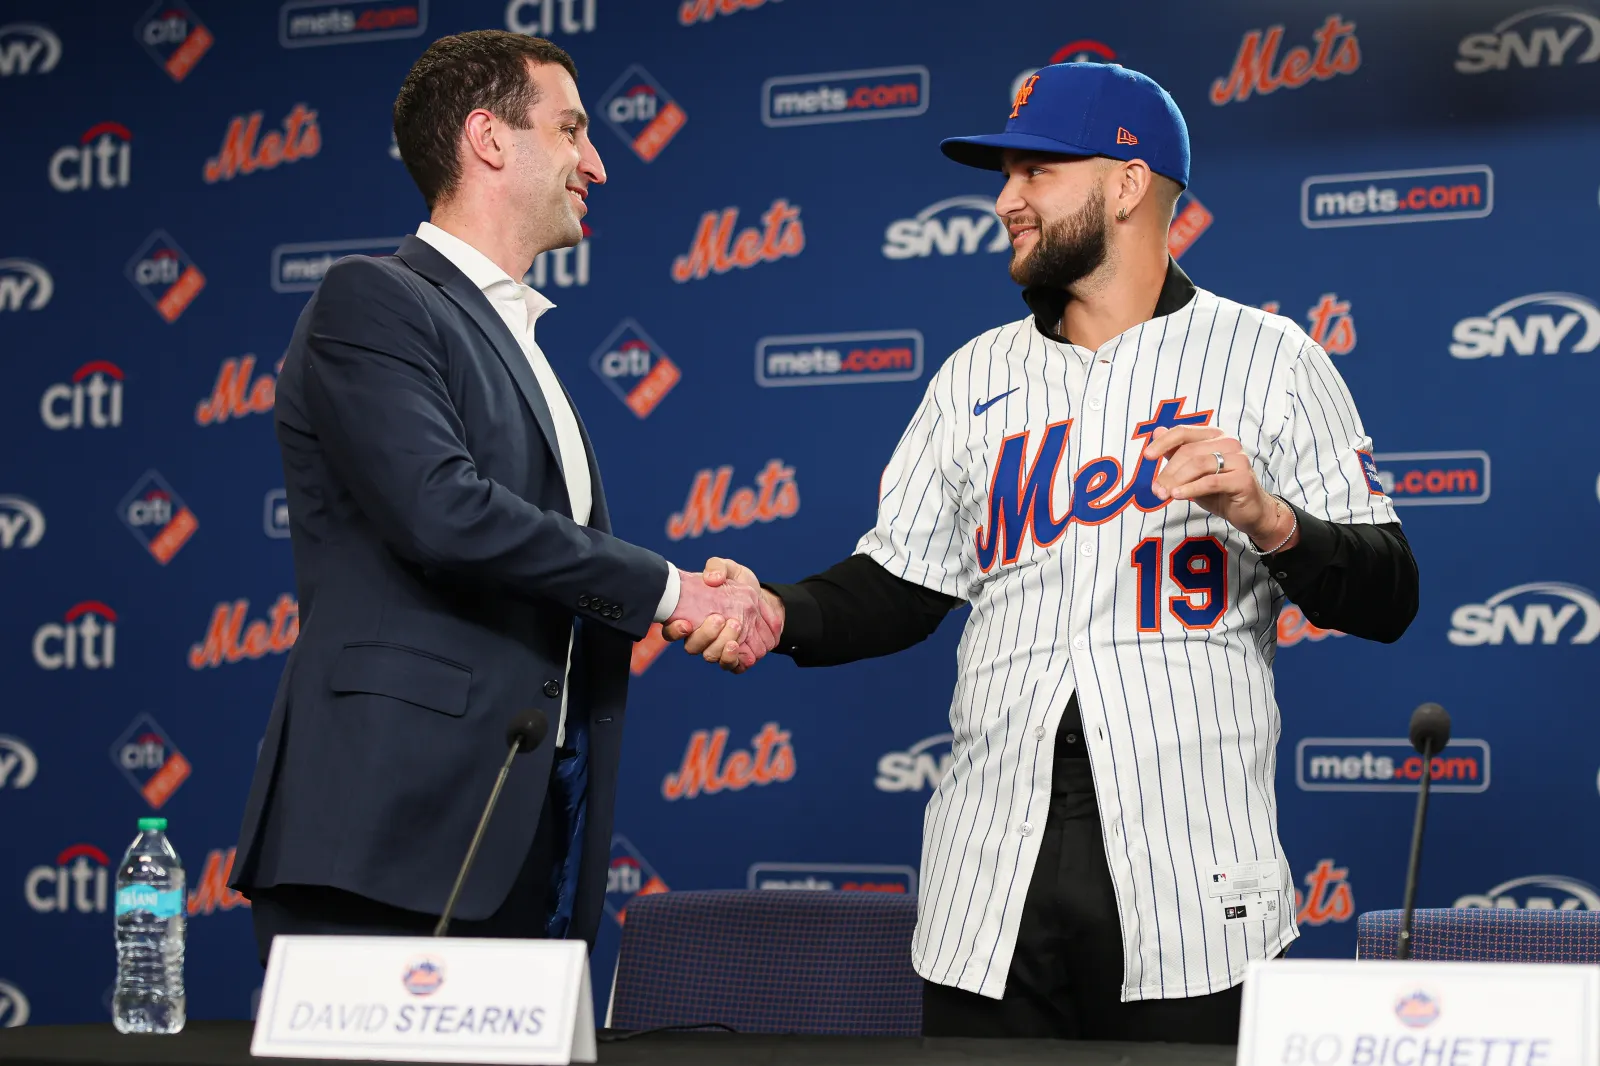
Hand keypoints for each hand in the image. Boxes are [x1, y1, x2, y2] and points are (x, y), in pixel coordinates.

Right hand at [663, 558, 784, 672]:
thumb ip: (717, 567)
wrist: (764, 602)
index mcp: (690, 616)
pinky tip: (736, 645)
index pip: (671, 630)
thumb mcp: (729, 569)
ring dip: (720, 644)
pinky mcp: (734, 658)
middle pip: (691, 646)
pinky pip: (729, 666)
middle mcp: (700, 637)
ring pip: (710, 656)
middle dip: (704, 635)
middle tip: (718, 618)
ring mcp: (716, 649)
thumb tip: (711, 579)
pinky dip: (730, 658)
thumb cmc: (738, 585)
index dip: (674, 630)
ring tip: (734, 625)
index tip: (685, 623)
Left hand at [1143, 426, 1297, 549]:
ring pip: (1198, 465)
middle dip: (1168, 471)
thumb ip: (1176, 453)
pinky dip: (1190, 489)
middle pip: (1189, 451)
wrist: (1249, 512)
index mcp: (1215, 436)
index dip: (1163, 443)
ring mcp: (1238, 459)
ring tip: (1163, 495)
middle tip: (1155, 489)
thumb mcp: (1192, 472)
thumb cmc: (1219, 491)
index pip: (1184, 432)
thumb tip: (1157, 431)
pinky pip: (1210, 481)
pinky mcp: (1242, 478)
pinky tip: (1178, 496)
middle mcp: (1228, 443)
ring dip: (1176, 481)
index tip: (1147, 456)